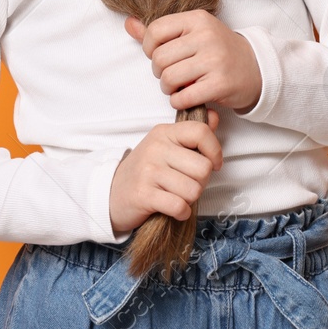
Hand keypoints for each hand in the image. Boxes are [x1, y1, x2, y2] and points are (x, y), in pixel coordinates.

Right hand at [109, 109, 221, 233]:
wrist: (112, 193)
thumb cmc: (146, 171)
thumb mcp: (166, 146)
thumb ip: (192, 134)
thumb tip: (214, 116)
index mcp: (164, 133)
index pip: (200, 132)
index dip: (215, 151)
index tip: (214, 164)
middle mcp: (156, 148)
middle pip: (203, 168)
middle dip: (202, 182)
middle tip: (187, 184)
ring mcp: (148, 171)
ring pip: (193, 190)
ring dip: (190, 199)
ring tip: (177, 195)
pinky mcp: (143, 194)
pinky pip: (179, 206)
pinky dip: (182, 212)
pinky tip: (174, 209)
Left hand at [125, 10, 263, 112]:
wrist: (255, 68)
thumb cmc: (218, 50)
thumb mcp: (193, 33)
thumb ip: (160, 31)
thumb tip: (128, 24)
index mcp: (197, 19)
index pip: (155, 30)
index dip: (149, 48)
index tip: (160, 55)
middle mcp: (206, 36)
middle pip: (160, 58)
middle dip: (159, 72)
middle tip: (170, 75)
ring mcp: (214, 59)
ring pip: (169, 78)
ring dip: (167, 88)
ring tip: (178, 86)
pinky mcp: (220, 83)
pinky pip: (183, 97)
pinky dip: (178, 101)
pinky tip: (186, 97)